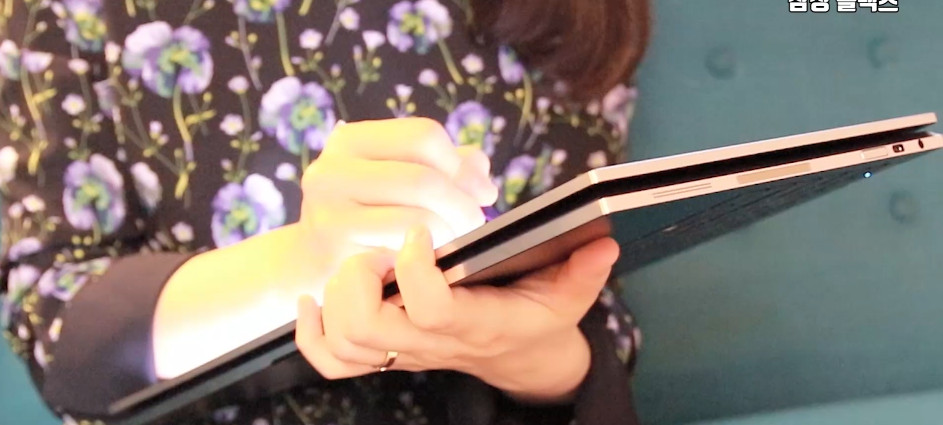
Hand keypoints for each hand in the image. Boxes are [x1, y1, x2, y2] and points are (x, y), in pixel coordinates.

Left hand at [295, 224, 619, 401]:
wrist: (518, 361)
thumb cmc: (537, 321)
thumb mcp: (567, 297)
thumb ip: (584, 272)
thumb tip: (603, 243)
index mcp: (471, 322)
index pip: (430, 308)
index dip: (416, 268)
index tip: (423, 230)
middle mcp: (428, 341)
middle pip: (366, 327)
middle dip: (358, 277)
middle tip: (379, 246)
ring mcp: (402, 350)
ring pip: (344, 341)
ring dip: (336, 295)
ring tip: (359, 262)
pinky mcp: (385, 353)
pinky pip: (331, 360)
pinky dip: (311, 333)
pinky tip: (314, 298)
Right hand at [296, 118, 497, 290]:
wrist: (312, 261)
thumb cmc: (368, 213)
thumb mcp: (401, 176)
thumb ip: (448, 166)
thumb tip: (482, 177)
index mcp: (350, 140)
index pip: (424, 136)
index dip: (462, 165)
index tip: (481, 192)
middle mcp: (330, 171)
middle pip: (424, 180)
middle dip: (463, 205)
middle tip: (475, 223)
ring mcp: (328, 214)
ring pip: (418, 219)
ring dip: (451, 234)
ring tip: (456, 242)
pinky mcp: (336, 255)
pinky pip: (403, 254)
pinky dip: (427, 258)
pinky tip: (428, 260)